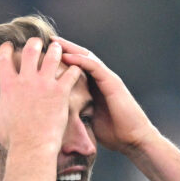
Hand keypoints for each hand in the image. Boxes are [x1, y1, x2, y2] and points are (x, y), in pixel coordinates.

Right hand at [0, 38, 82, 152]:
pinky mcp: (60, 92)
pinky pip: (70, 73)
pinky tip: (75, 68)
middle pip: (30, 50)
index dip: (6, 48)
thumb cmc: (12, 138)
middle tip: (37, 42)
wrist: (32, 148)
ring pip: (52, 56)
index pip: (4, 58)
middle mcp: (26, 81)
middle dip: (34, 43)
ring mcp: (44, 85)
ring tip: (57, 49)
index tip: (9, 45)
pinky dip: (74, 69)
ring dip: (55, 50)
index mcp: (8, 85)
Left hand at [55, 36, 159, 153]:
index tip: (45, 55)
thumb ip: (78, 110)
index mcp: (95, 87)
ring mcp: (108, 79)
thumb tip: (59, 114)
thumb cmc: (114, 134)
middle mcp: (102, 79)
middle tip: (48, 40)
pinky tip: (68, 56)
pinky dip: (81, 60)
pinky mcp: (113, 83)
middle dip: (65, 48)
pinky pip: (95, 67)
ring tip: (55, 43)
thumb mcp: (89, 119)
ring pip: (88, 57)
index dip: (63, 59)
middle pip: (82, 57)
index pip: (78, 67)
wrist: (133, 140)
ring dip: (71, 49)